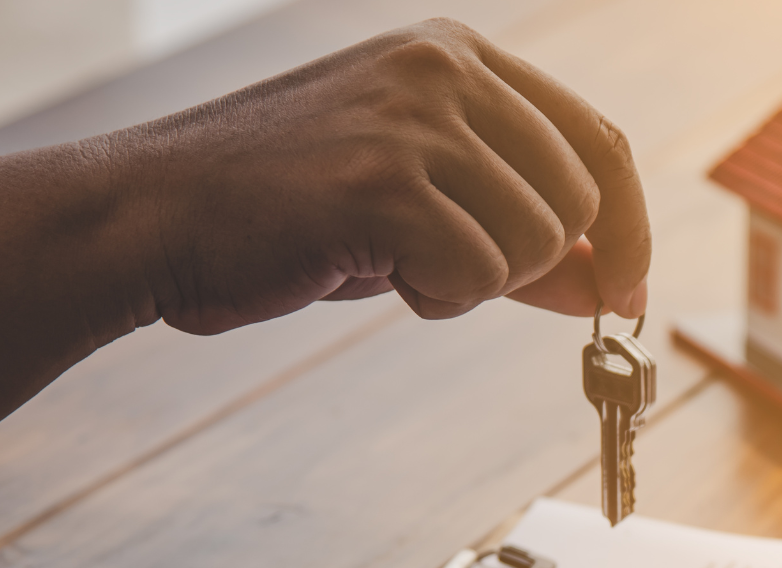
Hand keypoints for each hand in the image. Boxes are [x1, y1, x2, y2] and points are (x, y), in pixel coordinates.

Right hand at [0, 19, 648, 450]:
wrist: (151, 217)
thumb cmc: (285, 214)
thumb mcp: (419, 202)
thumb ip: (521, 230)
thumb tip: (618, 283)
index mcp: (456, 55)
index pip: (598, 141)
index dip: (630, 226)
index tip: (629, 290)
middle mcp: (444, 69)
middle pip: (580, 201)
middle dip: (538, 267)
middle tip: (450, 275)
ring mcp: (413, 119)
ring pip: (537, 244)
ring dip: (474, 283)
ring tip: (389, 259)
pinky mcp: (383, 182)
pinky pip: (478, 278)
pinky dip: (435, 298)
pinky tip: (365, 269)